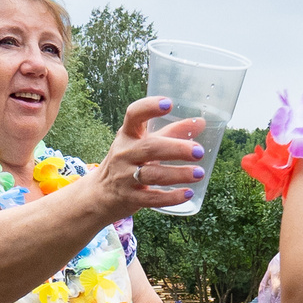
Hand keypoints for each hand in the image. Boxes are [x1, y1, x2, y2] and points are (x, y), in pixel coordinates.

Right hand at [93, 96, 205, 217]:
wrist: (101, 193)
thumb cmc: (128, 162)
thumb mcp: (144, 143)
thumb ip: (171, 132)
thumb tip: (201, 122)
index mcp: (128, 135)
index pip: (134, 115)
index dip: (150, 107)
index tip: (168, 103)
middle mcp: (124, 153)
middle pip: (150, 148)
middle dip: (176, 149)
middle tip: (198, 151)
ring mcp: (125, 176)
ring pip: (152, 175)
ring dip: (178, 174)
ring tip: (199, 173)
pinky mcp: (130, 198)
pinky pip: (152, 198)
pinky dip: (171, 197)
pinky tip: (187, 194)